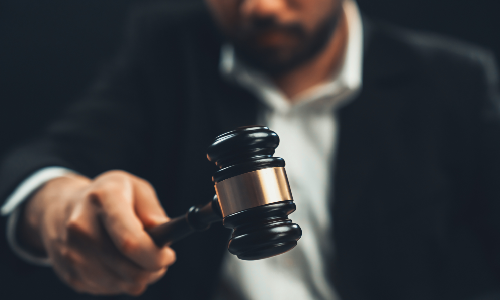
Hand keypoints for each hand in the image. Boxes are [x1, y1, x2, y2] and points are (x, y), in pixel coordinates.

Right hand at [20, 170, 175, 295]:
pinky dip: (122, 281)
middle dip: (154, 269)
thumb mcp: (135, 188)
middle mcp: (82, 227)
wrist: (57, 208)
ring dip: (140, 277)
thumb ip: (152, 209)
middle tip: (161, 259)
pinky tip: (120, 262)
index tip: (169, 255)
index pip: (131, 242)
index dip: (155, 255)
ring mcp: (72, 254)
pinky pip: (109, 289)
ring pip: (122, 284)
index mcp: (103, 199)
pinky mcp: (69, 275)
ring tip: (141, 258)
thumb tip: (163, 232)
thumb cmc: (108, 196)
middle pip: (129, 270)